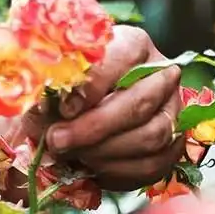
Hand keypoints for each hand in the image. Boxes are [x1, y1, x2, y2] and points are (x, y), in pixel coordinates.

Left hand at [19, 25, 185, 190]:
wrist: (73, 111)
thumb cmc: (62, 85)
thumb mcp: (51, 73)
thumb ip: (48, 82)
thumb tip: (43, 104)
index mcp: (133, 43)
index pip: (124, 55)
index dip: (94, 83)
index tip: (64, 106)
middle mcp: (161, 74)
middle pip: (140, 102)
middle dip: (94, 127)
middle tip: (57, 140)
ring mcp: (171, 110)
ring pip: (151, 136)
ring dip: (105, 152)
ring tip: (71, 154)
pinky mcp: (171, 144)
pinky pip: (153, 164)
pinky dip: (118, 171)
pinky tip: (90, 167)